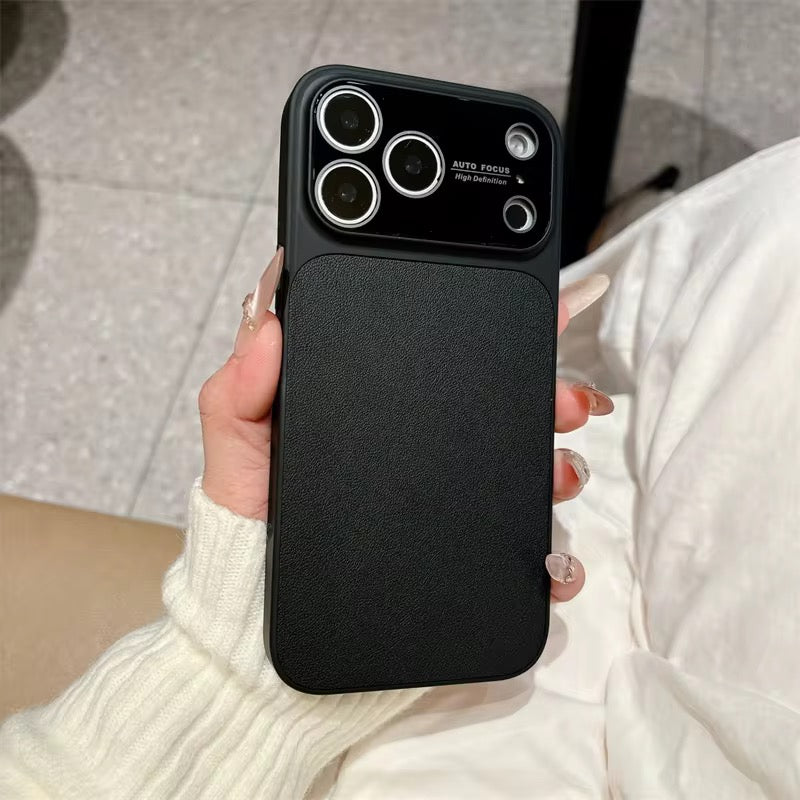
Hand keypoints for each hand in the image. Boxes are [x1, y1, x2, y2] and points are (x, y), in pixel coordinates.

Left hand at [199, 249, 610, 601]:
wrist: (258, 627)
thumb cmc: (247, 530)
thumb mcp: (236, 449)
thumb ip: (241, 389)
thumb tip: (270, 324)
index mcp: (379, 414)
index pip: (443, 363)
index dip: (495, 334)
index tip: (537, 313)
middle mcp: (420, 457)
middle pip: (500, 415)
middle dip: (548, 397)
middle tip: (564, 400)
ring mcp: (444, 511)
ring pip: (522, 478)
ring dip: (561, 468)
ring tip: (560, 475)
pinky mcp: (457, 566)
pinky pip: (518, 560)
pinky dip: (552, 561)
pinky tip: (552, 562)